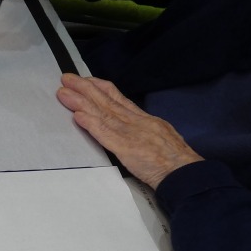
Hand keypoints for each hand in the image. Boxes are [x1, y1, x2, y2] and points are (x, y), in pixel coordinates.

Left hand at [57, 73, 202, 188]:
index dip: (101, 88)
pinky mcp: (127, 149)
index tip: (87, 80)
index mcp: (144, 119)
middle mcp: (136, 122)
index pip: (119, 99)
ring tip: (64, 93)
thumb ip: (145, 131)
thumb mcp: (163, 136)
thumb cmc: (177, 161)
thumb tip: (134, 129)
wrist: (186, 172)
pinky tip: (78, 116)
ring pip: (102, 113)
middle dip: (85, 88)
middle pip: (106, 101)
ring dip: (81, 102)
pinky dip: (91, 124)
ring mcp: (131, 134)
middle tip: (67, 78)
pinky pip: (106, 134)